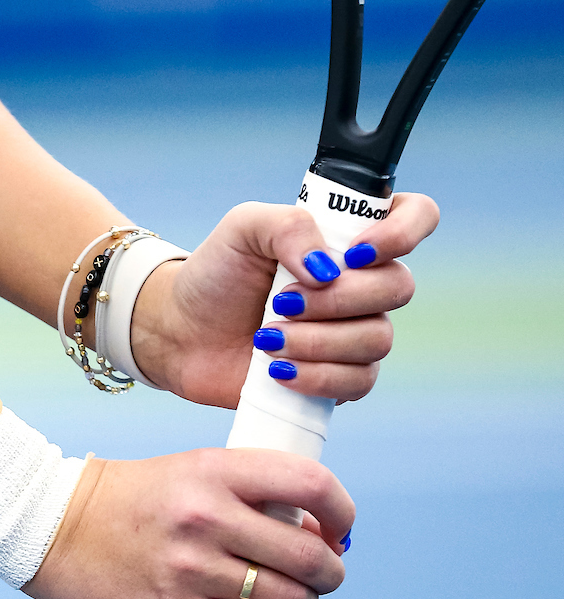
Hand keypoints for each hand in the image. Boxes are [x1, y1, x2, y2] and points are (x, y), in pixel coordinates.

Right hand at [23, 447, 353, 598]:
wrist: (54, 525)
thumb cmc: (127, 497)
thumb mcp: (189, 470)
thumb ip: (247, 489)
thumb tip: (316, 526)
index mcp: (214, 470)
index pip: (311, 484)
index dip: (343, 510)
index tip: (339, 526)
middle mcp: (206, 517)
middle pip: (310, 554)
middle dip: (331, 569)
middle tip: (322, 570)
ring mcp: (190, 568)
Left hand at [130, 192, 439, 406]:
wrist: (182, 332)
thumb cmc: (216, 274)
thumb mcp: (242, 228)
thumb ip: (288, 226)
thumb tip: (328, 267)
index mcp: (348, 235)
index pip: (415, 216)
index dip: (403, 232)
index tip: (354, 254)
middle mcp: (362, 282)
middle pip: (398, 287)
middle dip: (335, 300)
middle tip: (280, 302)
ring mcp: (354, 330)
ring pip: (378, 339)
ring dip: (317, 341)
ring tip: (265, 338)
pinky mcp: (339, 376)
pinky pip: (359, 381)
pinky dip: (317, 377)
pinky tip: (276, 370)